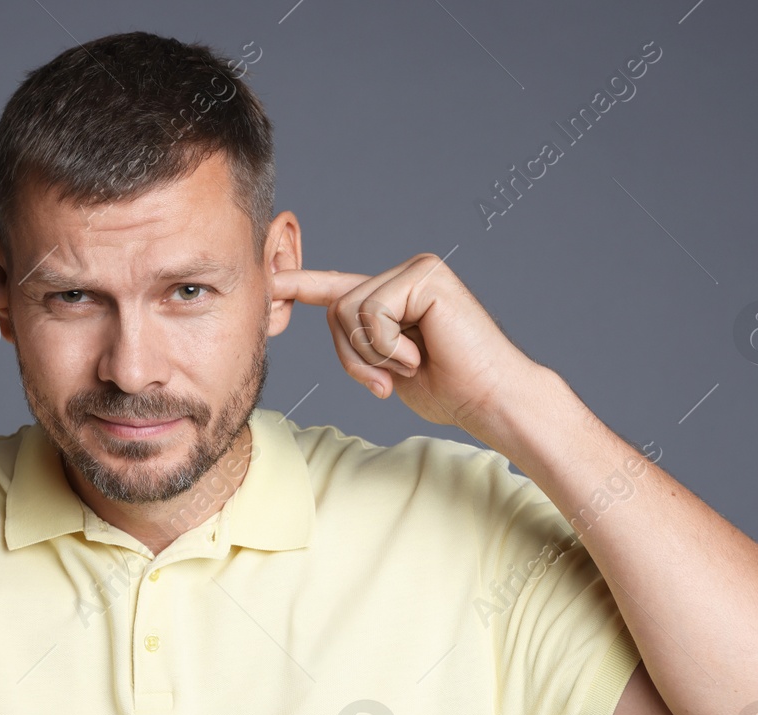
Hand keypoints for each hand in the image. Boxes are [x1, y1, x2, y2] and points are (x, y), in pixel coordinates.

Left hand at [271, 254, 538, 429]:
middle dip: (352, 356)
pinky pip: (372, 313)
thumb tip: (328, 318)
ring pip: (348, 311)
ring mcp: (416, 270)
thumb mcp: (384, 368)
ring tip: (411, 365)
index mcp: (394, 295)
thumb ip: (358, 343)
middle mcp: (405, 274)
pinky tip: (421, 355)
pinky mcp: (425, 275)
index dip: (300, 285)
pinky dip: (388, 347)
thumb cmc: (446, 390)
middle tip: (389, 379)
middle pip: (336, 309)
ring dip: (371, 355)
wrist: (489, 401)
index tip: (268, 280)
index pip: (337, 288)